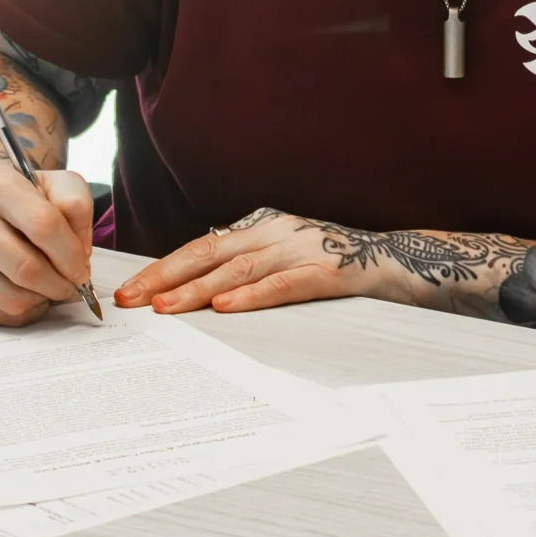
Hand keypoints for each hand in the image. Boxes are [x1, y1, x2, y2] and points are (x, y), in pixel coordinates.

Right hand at [0, 163, 96, 326]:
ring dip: (41, 299)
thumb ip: (77, 208)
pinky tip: (27, 293)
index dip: (70, 255)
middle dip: (59, 284)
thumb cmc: (29, 198)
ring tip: (47, 285)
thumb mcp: (60, 184)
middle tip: (71, 284)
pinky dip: (21, 312)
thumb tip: (78, 254)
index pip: (43, 225)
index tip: (82, 269)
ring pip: (11, 299)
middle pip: (25, 269)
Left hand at [114, 208, 387, 314]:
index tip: (131, 291)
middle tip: (130, 300)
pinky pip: (283, 285)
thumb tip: (203, 293)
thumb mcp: (289, 258)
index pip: (202, 247)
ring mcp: (302, 248)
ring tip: (165, 308)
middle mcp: (277, 232)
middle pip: (209, 254)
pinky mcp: (328, 272)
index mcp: (264, 227)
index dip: (164, 269)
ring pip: (239, 270)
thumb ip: (252, 268)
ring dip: (197, 291)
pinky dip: (252, 296)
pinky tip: (226, 309)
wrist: (404, 261)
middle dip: (165, 278)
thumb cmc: (342, 266)